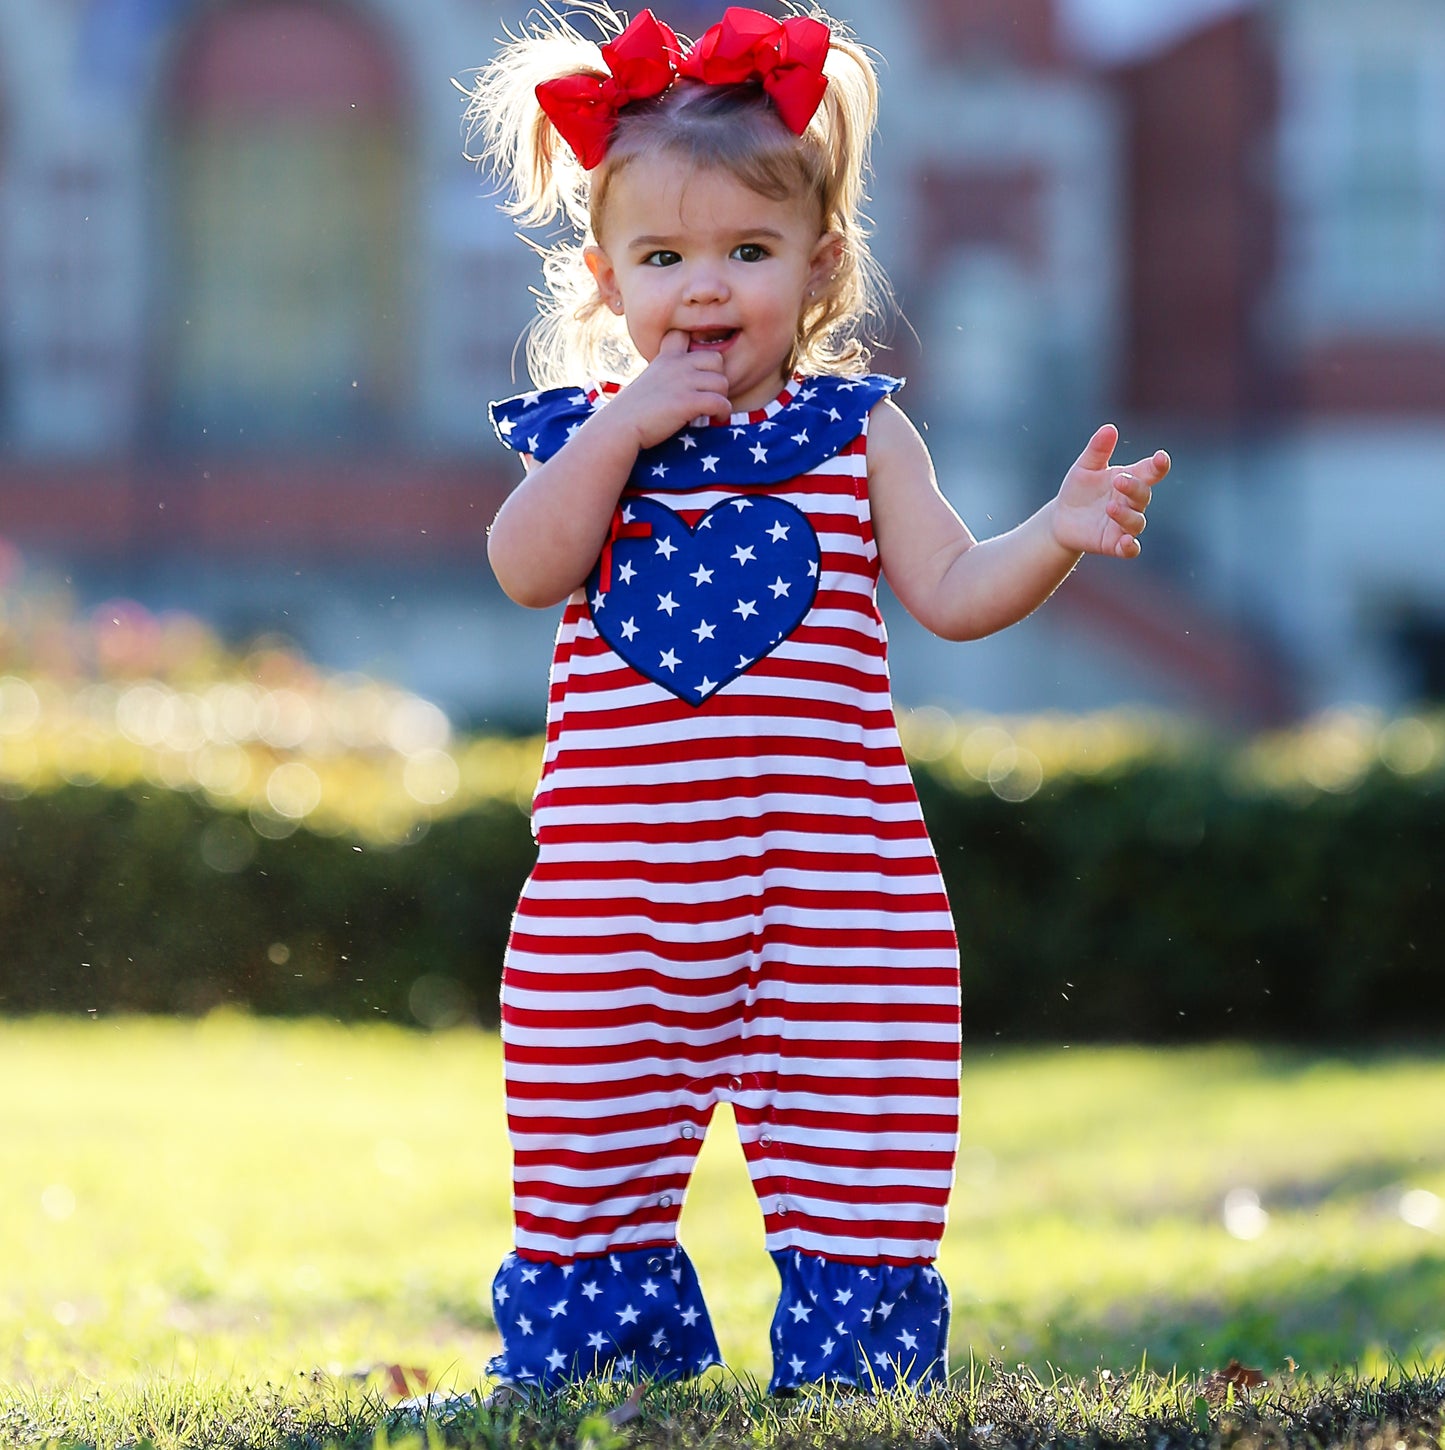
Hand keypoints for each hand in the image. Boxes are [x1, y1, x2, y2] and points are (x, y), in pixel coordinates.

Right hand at [603, 331, 732, 449]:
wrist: (619, 427)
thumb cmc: (631, 411)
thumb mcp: (648, 382)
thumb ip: (665, 376)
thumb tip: (680, 388)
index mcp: (666, 358)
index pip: (685, 336)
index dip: (697, 350)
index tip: (697, 370)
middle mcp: (677, 365)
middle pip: (716, 359)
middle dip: (717, 377)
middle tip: (709, 394)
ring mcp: (683, 381)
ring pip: (722, 382)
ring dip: (721, 397)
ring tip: (713, 409)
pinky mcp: (688, 401)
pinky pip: (720, 401)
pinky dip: (723, 411)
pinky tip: (717, 417)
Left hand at [1051, 424, 1169, 559]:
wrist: (1061, 519)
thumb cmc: (1078, 490)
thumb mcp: (1084, 467)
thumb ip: (1098, 450)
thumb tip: (1109, 428)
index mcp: (1129, 480)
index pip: (1151, 471)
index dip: (1159, 465)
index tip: (1160, 457)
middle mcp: (1131, 502)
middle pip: (1143, 495)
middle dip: (1133, 488)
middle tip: (1118, 481)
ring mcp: (1124, 525)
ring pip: (1137, 521)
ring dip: (1126, 515)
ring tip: (1110, 507)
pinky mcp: (1115, 544)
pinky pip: (1130, 549)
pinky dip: (1130, 547)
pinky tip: (1126, 542)